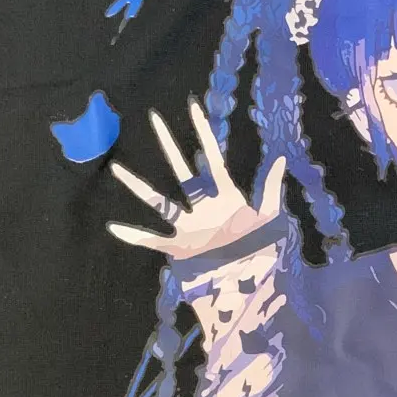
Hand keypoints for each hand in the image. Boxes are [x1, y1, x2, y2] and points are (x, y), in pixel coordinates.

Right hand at [107, 98, 286, 262]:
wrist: (251, 288)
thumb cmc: (262, 254)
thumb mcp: (270, 220)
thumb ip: (272, 189)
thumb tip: (281, 158)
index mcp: (227, 198)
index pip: (214, 159)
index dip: (204, 133)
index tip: (194, 108)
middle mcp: (204, 208)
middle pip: (183, 172)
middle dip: (169, 147)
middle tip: (154, 119)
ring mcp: (190, 227)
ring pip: (159, 202)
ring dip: (138, 187)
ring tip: (116, 169)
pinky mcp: (180, 248)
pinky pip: (153, 240)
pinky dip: (133, 236)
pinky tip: (114, 227)